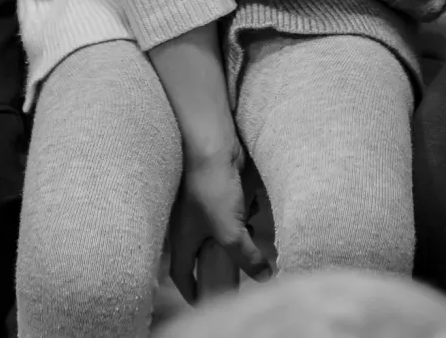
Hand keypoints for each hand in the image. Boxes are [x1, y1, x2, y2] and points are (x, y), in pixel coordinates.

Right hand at [168, 140, 268, 304]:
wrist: (212, 144)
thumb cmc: (211, 188)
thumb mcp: (229, 232)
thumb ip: (246, 257)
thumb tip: (264, 276)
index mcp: (183, 238)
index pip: (181, 272)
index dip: (190, 289)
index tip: (201, 300)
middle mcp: (190, 223)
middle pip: (205, 253)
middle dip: (223, 262)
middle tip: (238, 271)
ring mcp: (205, 205)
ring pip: (222, 230)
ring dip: (238, 234)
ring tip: (251, 234)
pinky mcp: (220, 190)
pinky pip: (233, 210)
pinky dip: (245, 212)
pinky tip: (254, 208)